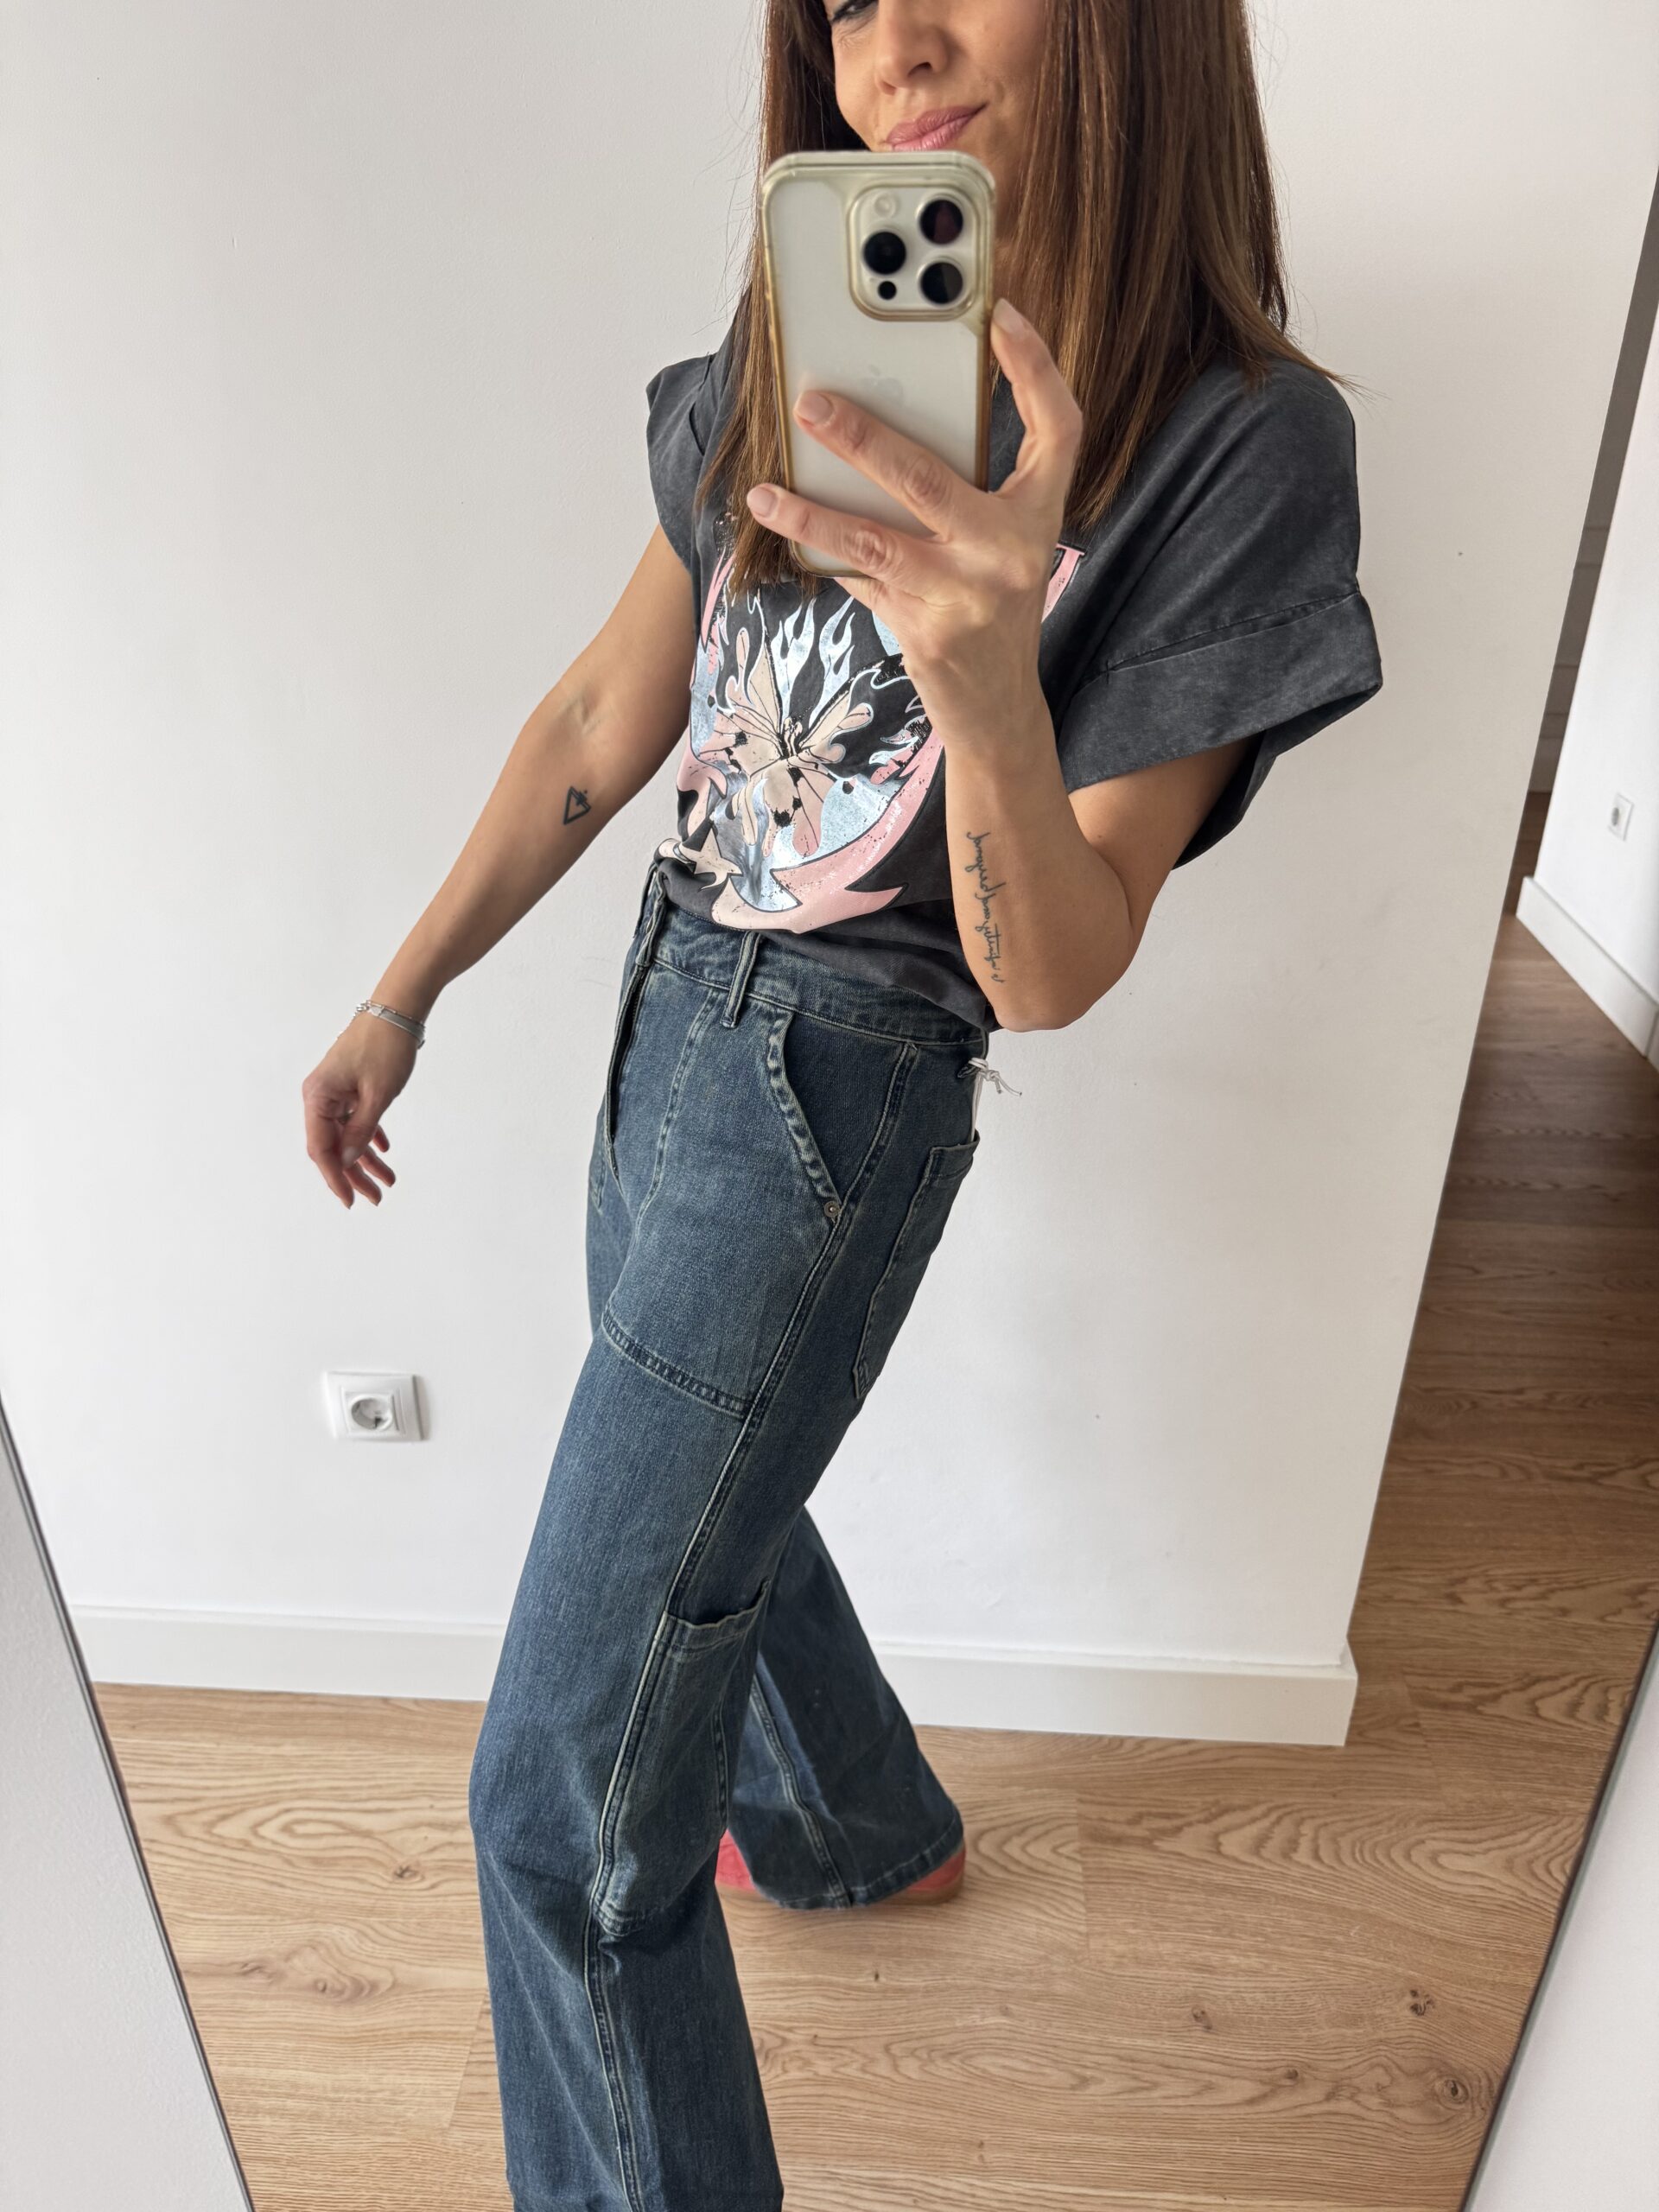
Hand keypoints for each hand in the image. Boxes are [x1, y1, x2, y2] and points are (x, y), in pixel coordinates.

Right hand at [301, 1013, 414, 1208]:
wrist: (397, 1010)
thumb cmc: (386, 1047)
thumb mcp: (378, 1096)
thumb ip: (361, 1131)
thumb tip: (347, 1162)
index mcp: (318, 1097)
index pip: (320, 1149)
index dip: (335, 1178)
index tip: (350, 1201)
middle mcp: (320, 1095)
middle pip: (332, 1146)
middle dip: (354, 1174)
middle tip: (376, 1198)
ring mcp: (335, 1090)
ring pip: (346, 1134)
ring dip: (365, 1159)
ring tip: (388, 1181)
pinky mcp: (349, 1085)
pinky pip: (355, 1118)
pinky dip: (369, 1135)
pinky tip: (384, 1152)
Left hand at [744, 296, 1082, 754]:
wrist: (999, 709)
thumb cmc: (992, 609)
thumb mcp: (1000, 545)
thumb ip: (964, 492)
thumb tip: (880, 430)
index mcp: (1039, 516)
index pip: (1057, 429)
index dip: (1036, 368)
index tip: (1001, 315)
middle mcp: (1011, 552)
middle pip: (927, 477)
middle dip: (861, 436)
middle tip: (811, 403)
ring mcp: (967, 594)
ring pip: (873, 538)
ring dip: (810, 514)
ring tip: (764, 492)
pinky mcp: (926, 631)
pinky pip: (860, 579)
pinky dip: (822, 558)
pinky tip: (786, 537)